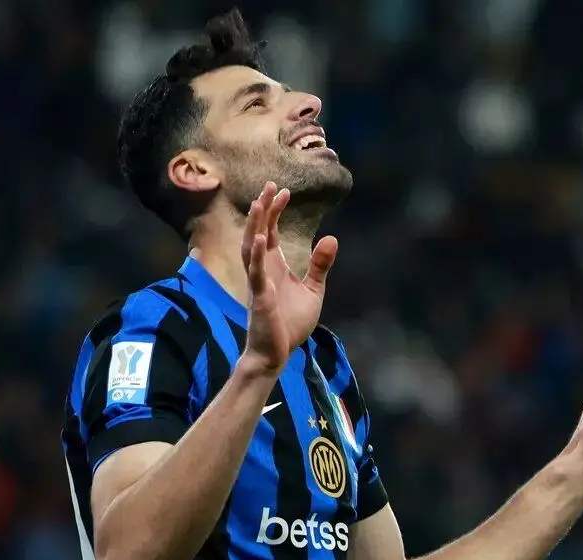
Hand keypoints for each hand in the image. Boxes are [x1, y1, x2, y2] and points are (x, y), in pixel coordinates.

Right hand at [240, 182, 338, 375]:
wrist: (277, 352)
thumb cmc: (290, 323)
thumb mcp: (313, 290)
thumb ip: (320, 265)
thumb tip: (332, 238)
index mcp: (274, 266)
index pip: (271, 232)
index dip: (276, 211)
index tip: (284, 192)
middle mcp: (263, 269)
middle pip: (259, 232)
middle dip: (264, 209)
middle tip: (271, 185)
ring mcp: (259, 281)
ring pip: (251, 247)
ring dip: (255, 226)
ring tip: (259, 203)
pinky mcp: (259, 296)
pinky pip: (255, 272)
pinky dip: (257, 255)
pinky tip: (261, 239)